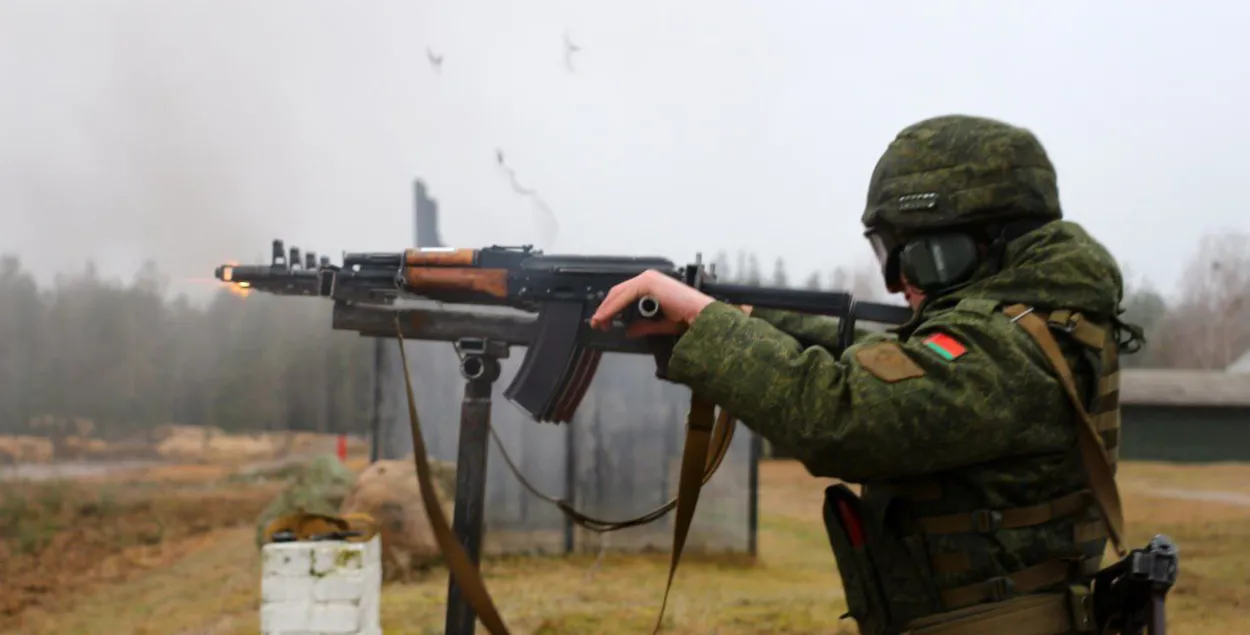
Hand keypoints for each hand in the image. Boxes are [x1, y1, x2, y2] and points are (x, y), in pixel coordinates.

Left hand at [589, 270, 715, 337]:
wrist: (701, 317)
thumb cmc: (687, 319)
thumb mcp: (659, 324)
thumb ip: (642, 326)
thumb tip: (629, 331)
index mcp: (652, 284)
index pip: (624, 294)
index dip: (611, 308)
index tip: (603, 321)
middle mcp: (648, 278)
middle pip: (618, 292)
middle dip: (605, 308)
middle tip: (596, 323)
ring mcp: (648, 279)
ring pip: (618, 293)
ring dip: (606, 309)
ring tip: (598, 322)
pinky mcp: (648, 283)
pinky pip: (625, 296)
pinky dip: (613, 308)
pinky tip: (606, 317)